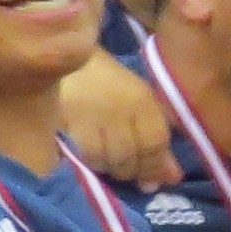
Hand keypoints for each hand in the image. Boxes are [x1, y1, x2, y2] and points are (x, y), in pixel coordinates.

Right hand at [60, 49, 179, 187]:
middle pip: (132, 155)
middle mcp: (119, 107)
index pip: (156, 142)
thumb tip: (170, 177)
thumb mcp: (136, 99)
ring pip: (108, 160)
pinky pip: (84, 156)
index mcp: (141, 98)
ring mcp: (91, 115)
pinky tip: (92, 159)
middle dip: (135, 171)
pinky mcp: (65, 121)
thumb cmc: (104, 78)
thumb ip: (154, 136)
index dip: (158, 165)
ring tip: (111, 165)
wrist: (60, 52)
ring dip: (113, 170)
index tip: (158, 178)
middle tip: (131, 174)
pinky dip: (92, 163)